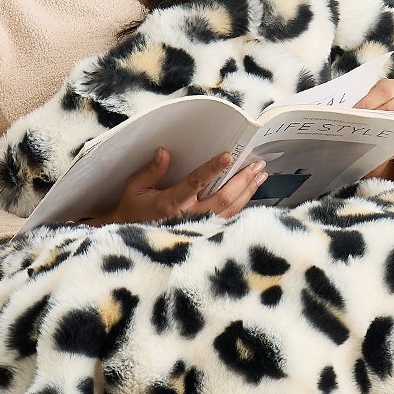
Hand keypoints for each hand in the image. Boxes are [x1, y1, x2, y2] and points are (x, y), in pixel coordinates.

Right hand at [74, 148, 267, 226]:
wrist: (132, 240)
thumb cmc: (132, 210)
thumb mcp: (134, 188)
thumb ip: (151, 171)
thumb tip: (165, 152)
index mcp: (169, 204)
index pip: (195, 183)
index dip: (212, 169)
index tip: (228, 156)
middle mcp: (188, 216)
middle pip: (223, 199)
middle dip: (242, 180)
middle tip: (257, 164)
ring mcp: (198, 227)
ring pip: (230, 210)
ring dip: (247, 192)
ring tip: (261, 176)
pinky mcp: (204, 233)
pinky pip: (228, 219)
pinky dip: (242, 205)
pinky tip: (251, 193)